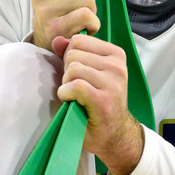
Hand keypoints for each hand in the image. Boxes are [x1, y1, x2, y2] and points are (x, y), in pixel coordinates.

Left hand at [52, 34, 143, 174]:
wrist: (114, 135)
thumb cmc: (100, 104)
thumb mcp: (88, 73)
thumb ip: (72, 54)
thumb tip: (57, 39)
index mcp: (116, 54)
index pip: (78, 40)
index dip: (70, 58)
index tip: (80, 74)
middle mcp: (117, 66)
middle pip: (73, 54)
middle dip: (68, 71)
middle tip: (77, 88)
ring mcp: (113, 83)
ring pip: (73, 69)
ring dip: (67, 84)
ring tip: (77, 97)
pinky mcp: (103, 100)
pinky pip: (75, 86)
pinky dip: (66, 94)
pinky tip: (72, 102)